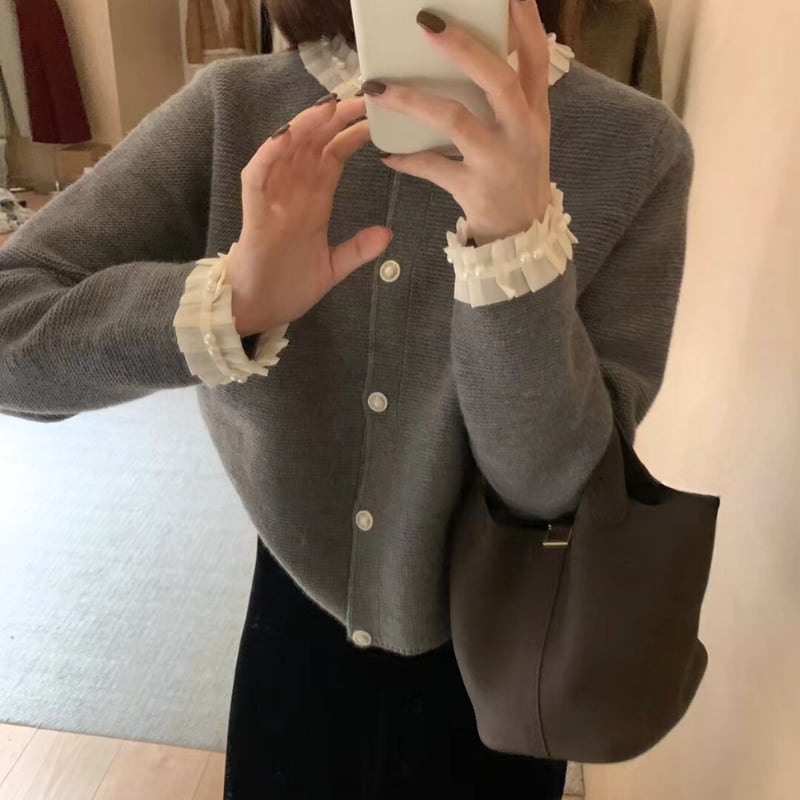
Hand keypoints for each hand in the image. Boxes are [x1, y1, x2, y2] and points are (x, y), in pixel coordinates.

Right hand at [230, 96, 391, 335]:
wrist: (259, 311)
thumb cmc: (288, 286)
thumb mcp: (332, 267)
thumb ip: (357, 250)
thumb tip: (387, 234)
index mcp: (313, 202)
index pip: (333, 157)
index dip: (350, 136)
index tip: (374, 117)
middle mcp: (294, 194)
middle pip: (313, 145)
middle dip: (334, 119)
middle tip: (359, 96)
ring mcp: (273, 200)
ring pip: (286, 151)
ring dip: (305, 127)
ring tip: (328, 106)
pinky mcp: (255, 213)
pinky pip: (258, 177)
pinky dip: (270, 155)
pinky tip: (286, 136)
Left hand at [364, 1, 551, 245]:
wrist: (522, 235)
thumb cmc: (516, 174)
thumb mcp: (526, 133)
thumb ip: (509, 98)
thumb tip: (472, 53)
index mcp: (535, 113)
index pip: (537, 59)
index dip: (525, 23)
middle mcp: (522, 132)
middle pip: (498, 80)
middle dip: (463, 48)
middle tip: (426, 21)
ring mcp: (499, 161)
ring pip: (456, 120)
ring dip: (413, 101)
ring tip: (378, 87)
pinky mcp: (476, 189)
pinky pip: (434, 168)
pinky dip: (408, 160)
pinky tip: (388, 154)